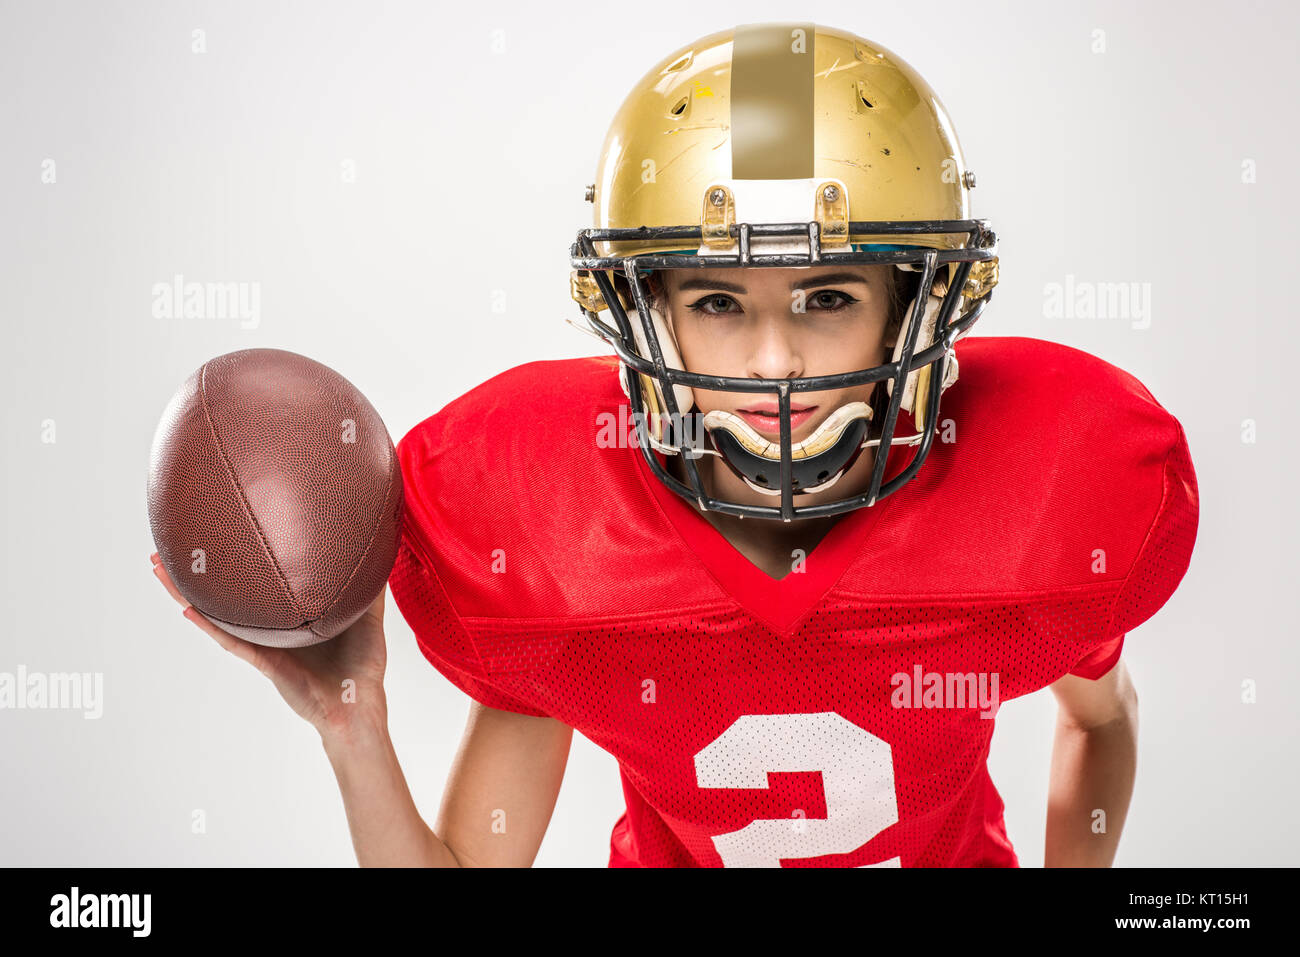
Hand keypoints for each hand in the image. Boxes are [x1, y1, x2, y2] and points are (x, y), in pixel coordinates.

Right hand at [151, 552, 388, 738]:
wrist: (359, 707)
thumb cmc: (362, 667)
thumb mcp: (368, 617)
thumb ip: (369, 588)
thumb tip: (380, 549)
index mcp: (287, 618)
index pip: (254, 587)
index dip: (232, 565)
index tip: (215, 535)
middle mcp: (268, 630)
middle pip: (222, 598)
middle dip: (193, 575)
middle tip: (165, 548)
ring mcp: (261, 646)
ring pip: (214, 616)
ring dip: (184, 593)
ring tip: (159, 568)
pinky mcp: (264, 663)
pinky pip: (232, 642)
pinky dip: (209, 626)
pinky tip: (188, 609)